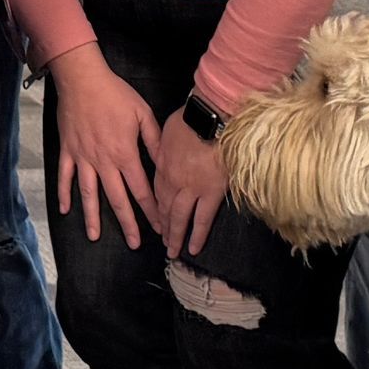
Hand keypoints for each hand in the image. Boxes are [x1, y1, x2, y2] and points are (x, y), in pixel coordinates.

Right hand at [47, 43, 160, 248]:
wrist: (82, 78)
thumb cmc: (115, 93)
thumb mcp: (142, 113)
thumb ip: (154, 141)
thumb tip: (166, 164)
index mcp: (124, 153)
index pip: (141, 190)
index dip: (151, 210)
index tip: (159, 226)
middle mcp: (103, 161)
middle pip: (117, 199)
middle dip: (127, 223)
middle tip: (134, 244)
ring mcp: (83, 158)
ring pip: (89, 194)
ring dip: (92, 217)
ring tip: (95, 237)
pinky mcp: (67, 151)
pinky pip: (65, 177)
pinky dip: (64, 193)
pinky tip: (65, 209)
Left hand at [155, 107, 229, 259]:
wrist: (211, 118)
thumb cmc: (189, 118)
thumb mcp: (166, 130)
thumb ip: (162, 147)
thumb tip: (161, 155)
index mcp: (162, 165)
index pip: (157, 191)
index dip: (156, 206)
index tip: (157, 217)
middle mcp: (174, 181)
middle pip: (166, 208)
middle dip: (163, 226)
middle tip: (163, 241)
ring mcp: (192, 189)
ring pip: (180, 217)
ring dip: (175, 235)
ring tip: (173, 251)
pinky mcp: (211, 193)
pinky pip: (203, 219)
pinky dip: (198, 235)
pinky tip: (193, 249)